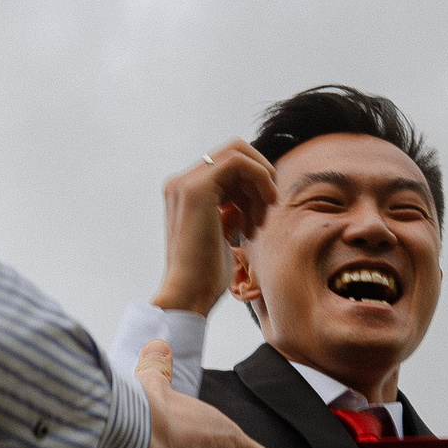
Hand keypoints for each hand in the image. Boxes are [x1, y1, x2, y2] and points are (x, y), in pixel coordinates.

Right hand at [156, 141, 278, 314]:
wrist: (189, 294)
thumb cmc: (206, 275)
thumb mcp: (222, 234)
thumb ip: (229, 211)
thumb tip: (245, 200)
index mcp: (183, 192)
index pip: (227, 168)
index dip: (251, 186)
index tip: (259, 217)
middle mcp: (180, 183)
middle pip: (233, 152)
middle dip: (258, 179)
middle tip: (266, 213)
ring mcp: (185, 183)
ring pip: (238, 152)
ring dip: (261, 183)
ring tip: (260, 222)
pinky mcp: (197, 188)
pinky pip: (240, 162)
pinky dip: (261, 178)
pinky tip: (267, 205)